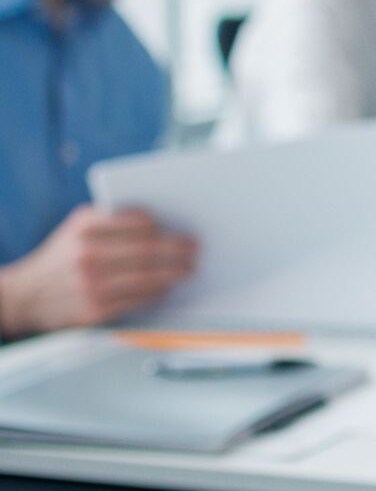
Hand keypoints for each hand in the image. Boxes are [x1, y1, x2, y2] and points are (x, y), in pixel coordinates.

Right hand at [0, 206, 196, 337]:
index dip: (166, 227)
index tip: (184, 229)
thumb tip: (160, 221)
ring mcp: (91, 285)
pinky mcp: (95, 310)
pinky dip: (157, 292)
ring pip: (148, 277)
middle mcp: (87, 255)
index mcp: (85, 228)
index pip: (139, 223)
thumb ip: (111, 219)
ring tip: (189, 269)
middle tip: (195, 249)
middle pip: (148, 250)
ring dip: (175, 273)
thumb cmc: (61, 257)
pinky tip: (167, 287)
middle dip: (178, 250)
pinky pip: (138, 299)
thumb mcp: (77, 228)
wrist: (24, 296)